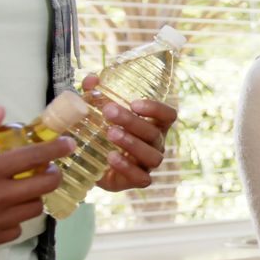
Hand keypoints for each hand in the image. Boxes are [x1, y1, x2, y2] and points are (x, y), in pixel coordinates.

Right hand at [0, 106, 74, 250]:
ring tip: (27, 188)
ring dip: (35, 196)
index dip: (56, 149)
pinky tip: (5, 210)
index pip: (32, 157)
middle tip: (48, 167)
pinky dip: (16, 219)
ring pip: (35, 209)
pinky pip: (15, 230)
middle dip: (53, 174)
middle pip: (45, 186)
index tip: (69, 144)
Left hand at [81, 75, 177, 190]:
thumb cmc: (102, 134)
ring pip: (152, 155)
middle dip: (132, 122)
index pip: (168, 116)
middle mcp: (156, 144)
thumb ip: (95, 96)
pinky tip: (111, 157)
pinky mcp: (138, 180)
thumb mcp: (97, 113)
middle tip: (109, 112)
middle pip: (154, 133)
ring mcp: (149, 164)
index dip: (156, 109)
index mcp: (153, 126)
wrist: (91, 165)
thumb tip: (91, 78)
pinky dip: (128, 167)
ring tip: (110, 134)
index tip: (133, 103)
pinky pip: (142, 178)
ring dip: (132, 143)